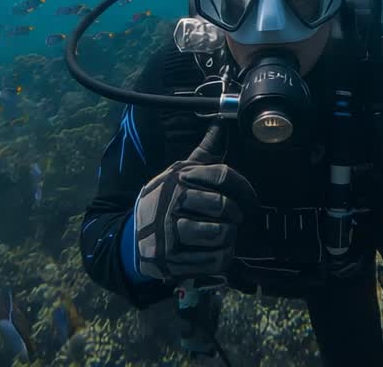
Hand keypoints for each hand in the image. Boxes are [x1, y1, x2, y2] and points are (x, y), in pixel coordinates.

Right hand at [132, 123, 258, 281]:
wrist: (131, 237)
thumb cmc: (164, 202)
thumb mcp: (178, 174)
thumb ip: (204, 153)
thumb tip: (221, 123)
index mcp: (179, 178)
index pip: (222, 174)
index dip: (244, 189)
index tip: (251, 202)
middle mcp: (173, 201)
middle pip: (223, 205)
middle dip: (236, 216)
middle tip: (234, 221)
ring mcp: (170, 231)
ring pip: (220, 233)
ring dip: (230, 239)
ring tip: (226, 238)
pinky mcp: (171, 259)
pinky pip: (212, 260)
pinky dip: (222, 259)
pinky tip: (217, 254)